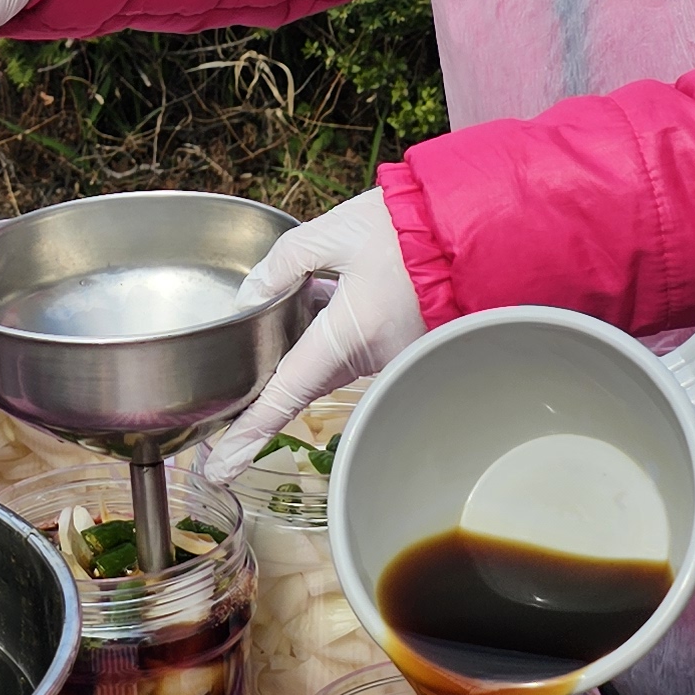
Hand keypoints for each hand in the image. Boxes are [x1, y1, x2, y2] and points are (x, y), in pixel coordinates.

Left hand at [205, 189, 426, 475]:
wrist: (473, 229)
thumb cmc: (409, 228)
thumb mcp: (336, 231)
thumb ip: (284, 262)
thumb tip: (247, 297)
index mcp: (350, 332)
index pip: (287, 393)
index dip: (250, 433)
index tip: (222, 467)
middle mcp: (372, 357)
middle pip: (303, 379)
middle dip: (273, 373)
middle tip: (244, 378)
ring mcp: (390, 358)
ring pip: (328, 361)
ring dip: (309, 336)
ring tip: (321, 292)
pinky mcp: (401, 350)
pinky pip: (354, 350)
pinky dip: (334, 329)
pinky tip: (337, 289)